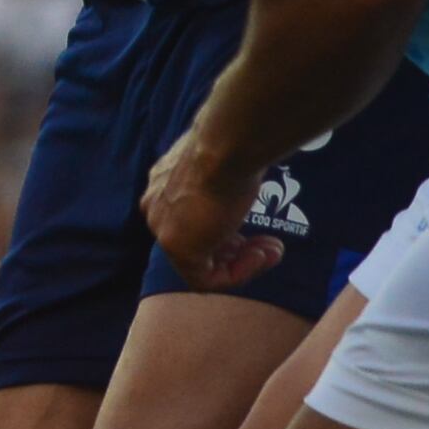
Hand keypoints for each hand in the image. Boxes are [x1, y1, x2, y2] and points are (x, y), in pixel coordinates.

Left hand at [141, 128, 275, 291]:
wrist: (225, 150)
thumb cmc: (228, 151)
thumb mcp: (220, 168)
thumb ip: (217, 185)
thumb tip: (230, 190)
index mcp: (161, 187)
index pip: (193, 222)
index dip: (229, 233)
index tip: (257, 230)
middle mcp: (156, 207)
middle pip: (198, 243)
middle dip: (239, 249)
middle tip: (271, 246)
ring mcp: (162, 228)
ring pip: (202, 263)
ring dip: (244, 262)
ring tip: (273, 251)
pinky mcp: (176, 248)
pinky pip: (206, 278)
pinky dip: (238, 273)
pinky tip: (260, 256)